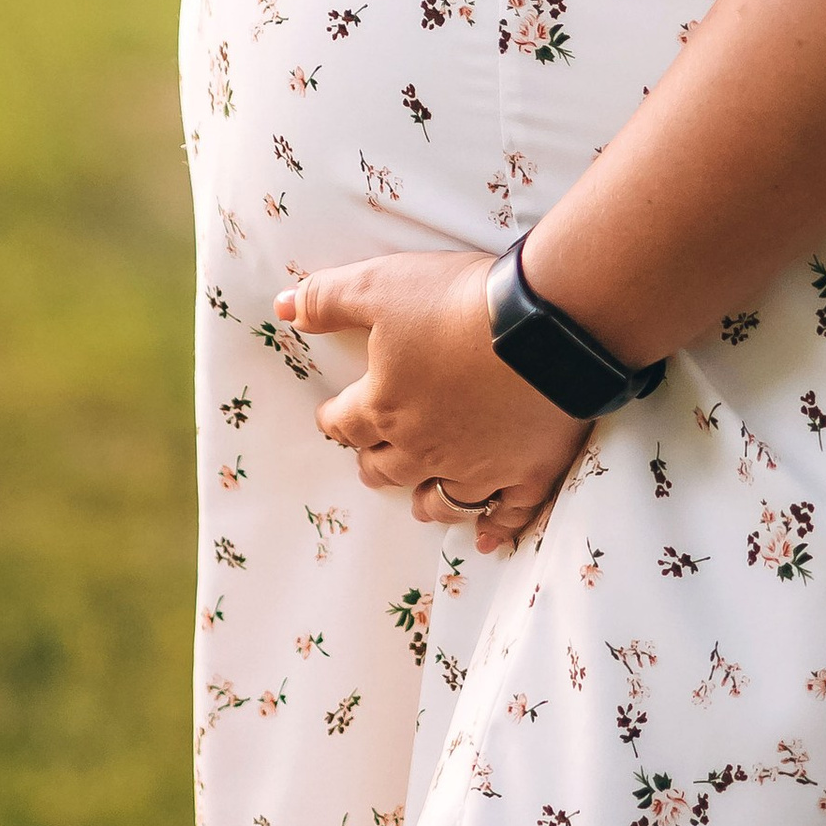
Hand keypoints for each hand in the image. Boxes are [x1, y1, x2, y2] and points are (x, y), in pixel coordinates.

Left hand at [281, 253, 587, 553]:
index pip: (345, 423)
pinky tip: (484, 540)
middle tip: (371, 460)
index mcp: (385, 406)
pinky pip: (507, 513)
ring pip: (440, 499)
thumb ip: (326, 298)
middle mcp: (424, 448)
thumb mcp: (379, 286)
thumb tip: (282, 308)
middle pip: (387, 468)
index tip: (332, 419)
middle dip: (374, 463)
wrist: (543, 324)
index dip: (335, 420)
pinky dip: (494, 529)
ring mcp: (477, 467)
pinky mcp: (527, 472)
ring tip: (419, 502)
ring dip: (425, 501)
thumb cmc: (455, 301)